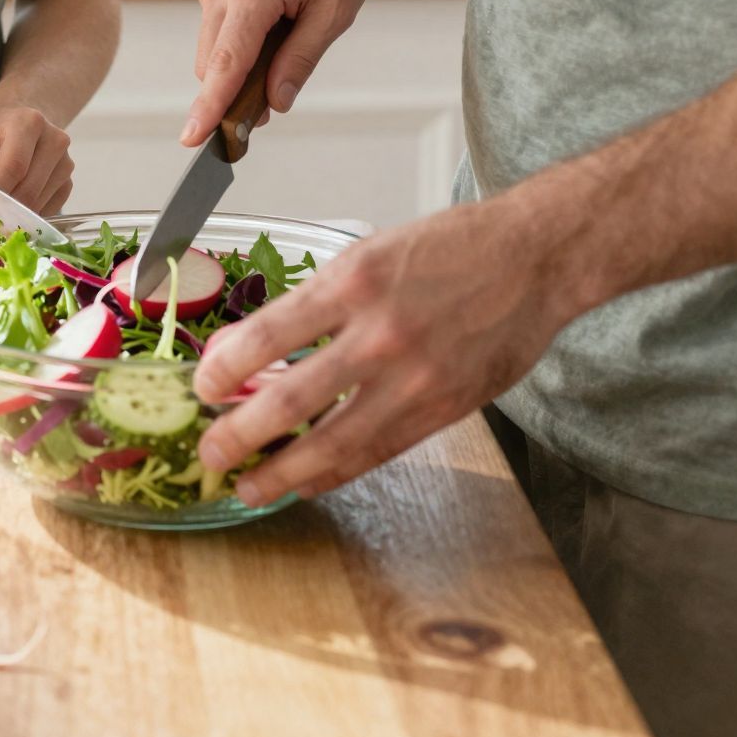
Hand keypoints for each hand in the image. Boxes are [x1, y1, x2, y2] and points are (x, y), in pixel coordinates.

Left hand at [0, 100, 73, 217]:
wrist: (12, 121)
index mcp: (27, 123)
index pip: (14, 168)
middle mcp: (54, 140)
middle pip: (29, 190)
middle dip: (3, 210)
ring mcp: (65, 162)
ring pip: (38, 204)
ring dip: (14, 214)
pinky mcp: (68, 181)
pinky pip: (47, 210)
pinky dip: (26, 215)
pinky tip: (12, 201)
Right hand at [181, 0, 379, 145]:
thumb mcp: (336, 10)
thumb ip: (301, 59)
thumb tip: (274, 103)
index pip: (226, 62)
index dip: (210, 106)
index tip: (191, 138)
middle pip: (214, 63)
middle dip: (235, 91)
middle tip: (271, 104)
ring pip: (213, 49)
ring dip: (239, 64)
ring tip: (285, 40)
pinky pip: (215, 27)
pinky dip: (236, 40)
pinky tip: (271, 21)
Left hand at [192, 196, 587, 505]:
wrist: (534, 259)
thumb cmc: (450, 248)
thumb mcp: (370, 254)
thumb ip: (315, 303)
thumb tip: (252, 348)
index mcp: (354, 280)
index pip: (270, 334)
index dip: (226, 369)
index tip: (202, 387)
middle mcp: (381, 332)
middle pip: (293, 399)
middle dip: (241, 435)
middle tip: (209, 453)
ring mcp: (415, 377)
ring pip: (334, 441)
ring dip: (283, 472)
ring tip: (248, 487)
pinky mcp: (443, 408)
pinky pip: (378, 451)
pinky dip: (336, 471)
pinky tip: (307, 483)